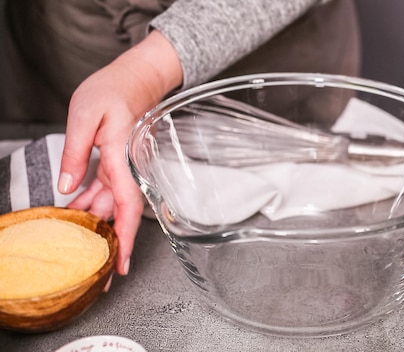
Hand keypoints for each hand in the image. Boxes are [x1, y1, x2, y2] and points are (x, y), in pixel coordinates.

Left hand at [57, 31, 182, 274]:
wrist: (133, 80)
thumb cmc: (112, 91)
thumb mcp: (84, 114)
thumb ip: (74, 151)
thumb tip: (67, 187)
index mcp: (120, 159)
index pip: (126, 206)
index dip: (126, 238)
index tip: (122, 263)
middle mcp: (124, 170)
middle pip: (121, 216)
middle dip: (114, 248)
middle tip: (103, 277)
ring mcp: (120, 169)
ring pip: (109, 208)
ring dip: (98, 231)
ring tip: (84, 255)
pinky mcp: (113, 165)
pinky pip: (103, 193)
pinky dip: (89, 208)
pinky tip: (74, 217)